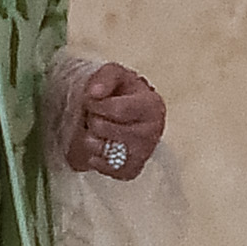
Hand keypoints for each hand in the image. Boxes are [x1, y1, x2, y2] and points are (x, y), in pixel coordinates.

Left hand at [64, 63, 166, 178]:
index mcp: (151, 104)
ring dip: (92, 141)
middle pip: (105, 129)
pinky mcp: (134, 168)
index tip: (92, 100)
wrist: (121, 114)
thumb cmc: (119, 92)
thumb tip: (94, 93)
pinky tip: (99, 149)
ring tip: (99, 132)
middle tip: (97, 116)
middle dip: (93, 121)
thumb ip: (104, 77)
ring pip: (105, 151)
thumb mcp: (114, 75)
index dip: (96, 105)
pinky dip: (99, 161)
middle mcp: (154, 130)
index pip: (117, 110)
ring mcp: (145, 152)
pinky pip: (110, 170)